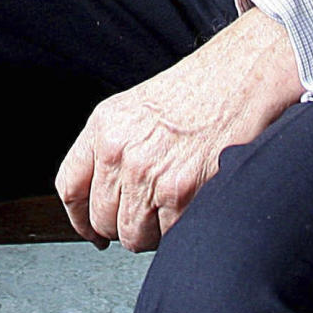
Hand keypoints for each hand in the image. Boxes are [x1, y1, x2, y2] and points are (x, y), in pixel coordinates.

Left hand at [54, 7, 301, 252]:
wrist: (241, 75)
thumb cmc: (199, 90)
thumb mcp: (138, 109)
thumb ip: (114, 149)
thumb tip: (104, 199)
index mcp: (104, 126)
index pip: (70, 187)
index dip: (80, 217)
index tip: (92, 228)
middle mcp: (118, 150)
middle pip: (102, 219)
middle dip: (125, 223)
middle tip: (148, 212)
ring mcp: (147, 173)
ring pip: (132, 236)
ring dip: (153, 231)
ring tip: (173, 205)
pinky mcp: (179, 192)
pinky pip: (167, 236)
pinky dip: (181, 228)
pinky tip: (192, 202)